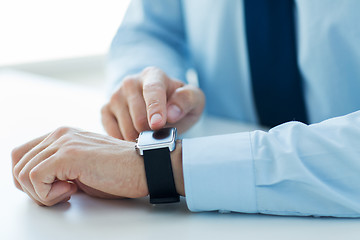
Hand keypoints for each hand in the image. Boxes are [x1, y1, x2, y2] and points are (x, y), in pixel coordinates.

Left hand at [11, 127, 148, 205]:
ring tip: (68, 192)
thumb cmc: (119, 172)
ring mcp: (63, 142)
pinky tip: (72, 190)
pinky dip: (47, 194)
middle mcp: (60, 134)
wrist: (145, 167)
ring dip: (41, 192)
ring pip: (22, 172)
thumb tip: (37, 184)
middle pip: (18, 163)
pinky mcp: (68, 155)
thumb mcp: (82, 168)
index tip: (52, 189)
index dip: (29, 178)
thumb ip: (59, 169)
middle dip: (33, 188)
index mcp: (63, 135)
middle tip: (59, 193)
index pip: (22, 154)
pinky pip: (34, 178)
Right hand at [101, 67, 204, 139]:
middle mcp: (130, 82)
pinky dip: (125, 141)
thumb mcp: (193, 99)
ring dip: (141, 138)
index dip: (155, 109)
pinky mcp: (105, 110)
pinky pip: (112, 133)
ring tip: (150, 134)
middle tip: (161, 134)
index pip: (152, 91)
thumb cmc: (177, 103)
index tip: (157, 125)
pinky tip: (135, 137)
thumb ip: (187, 100)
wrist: (160, 105)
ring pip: (126, 128)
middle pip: (138, 116)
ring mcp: (115, 95)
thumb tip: (171, 113)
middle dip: (152, 132)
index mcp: (153, 75)